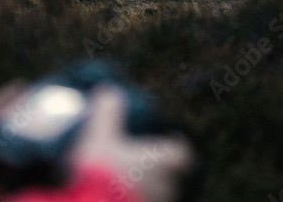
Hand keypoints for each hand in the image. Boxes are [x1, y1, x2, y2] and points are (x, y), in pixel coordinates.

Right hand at [71, 87, 193, 201]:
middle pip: (172, 177)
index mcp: (161, 161)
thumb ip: (108, 112)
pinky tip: (120, 198)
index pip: (183, 154)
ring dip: (149, 190)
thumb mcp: (100, 136)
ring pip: (160, 196)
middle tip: (142, 165)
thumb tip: (110, 91)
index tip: (169, 141)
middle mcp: (165, 186)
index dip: (177, 146)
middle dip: (161, 172)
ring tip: (128, 184)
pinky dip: (139, 201)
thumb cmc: (101, 171)